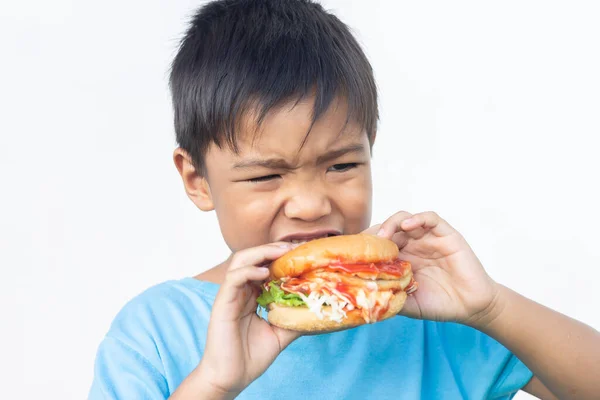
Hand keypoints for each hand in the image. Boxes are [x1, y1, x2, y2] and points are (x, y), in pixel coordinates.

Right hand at [184, 243, 300, 397]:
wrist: (232, 377)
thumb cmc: (251, 356)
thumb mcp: (280, 333)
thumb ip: (294, 318)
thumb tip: (317, 310)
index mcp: (252, 295)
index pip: (265, 266)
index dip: (281, 257)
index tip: (302, 252)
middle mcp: (240, 291)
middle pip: (253, 257)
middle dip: (274, 248)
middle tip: (295, 247)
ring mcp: (230, 295)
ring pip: (241, 261)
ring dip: (261, 252)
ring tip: (281, 252)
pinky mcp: (222, 303)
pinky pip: (233, 279)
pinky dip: (249, 271)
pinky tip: (265, 272)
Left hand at [364, 211, 499, 325]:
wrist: (470, 306)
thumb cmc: (439, 304)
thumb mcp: (408, 304)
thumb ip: (390, 297)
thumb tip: (365, 297)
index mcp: (399, 259)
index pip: (377, 244)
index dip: (365, 246)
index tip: (353, 254)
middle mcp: (411, 245)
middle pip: (387, 229)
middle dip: (374, 234)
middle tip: (366, 245)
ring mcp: (427, 238)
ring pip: (404, 219)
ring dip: (391, 223)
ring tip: (384, 236)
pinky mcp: (446, 235)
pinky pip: (430, 218)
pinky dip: (417, 218)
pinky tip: (408, 226)